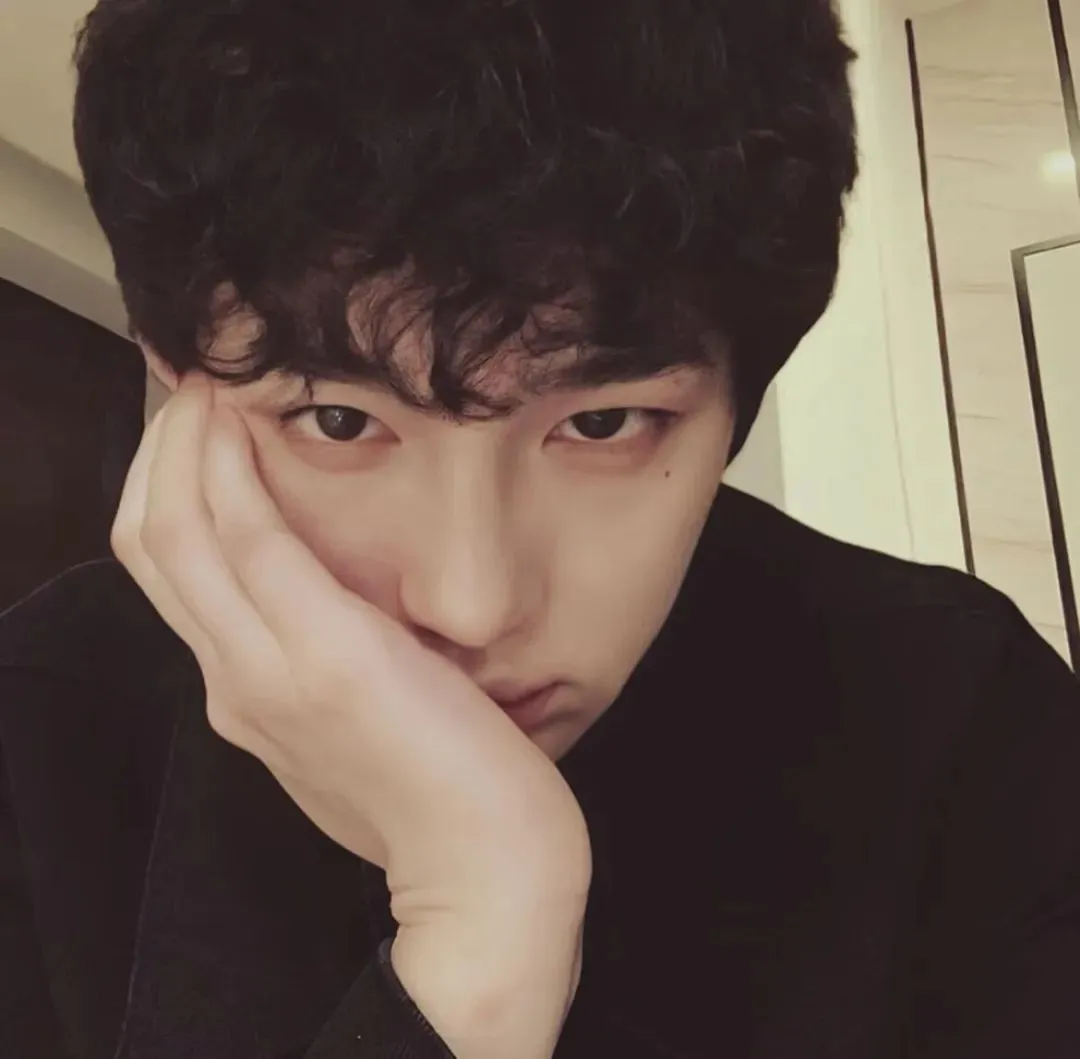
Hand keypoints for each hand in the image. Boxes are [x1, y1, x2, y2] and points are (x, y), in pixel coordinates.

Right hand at [110, 374, 591, 929]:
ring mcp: (269, 672)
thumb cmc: (439, 798)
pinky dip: (230, 472)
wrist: (485, 875)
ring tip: (205, 381)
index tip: (191, 428)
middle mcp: (234, 681)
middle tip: (187, 383)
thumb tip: (331, 610)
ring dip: (182, 444)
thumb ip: (322, 670)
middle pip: (150, 545)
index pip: (171, 575)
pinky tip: (239, 420)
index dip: (163, 490)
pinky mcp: (327, 658)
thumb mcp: (359, 730)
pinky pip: (252, 542)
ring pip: (178, 534)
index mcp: (245, 695)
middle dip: (157, 452)